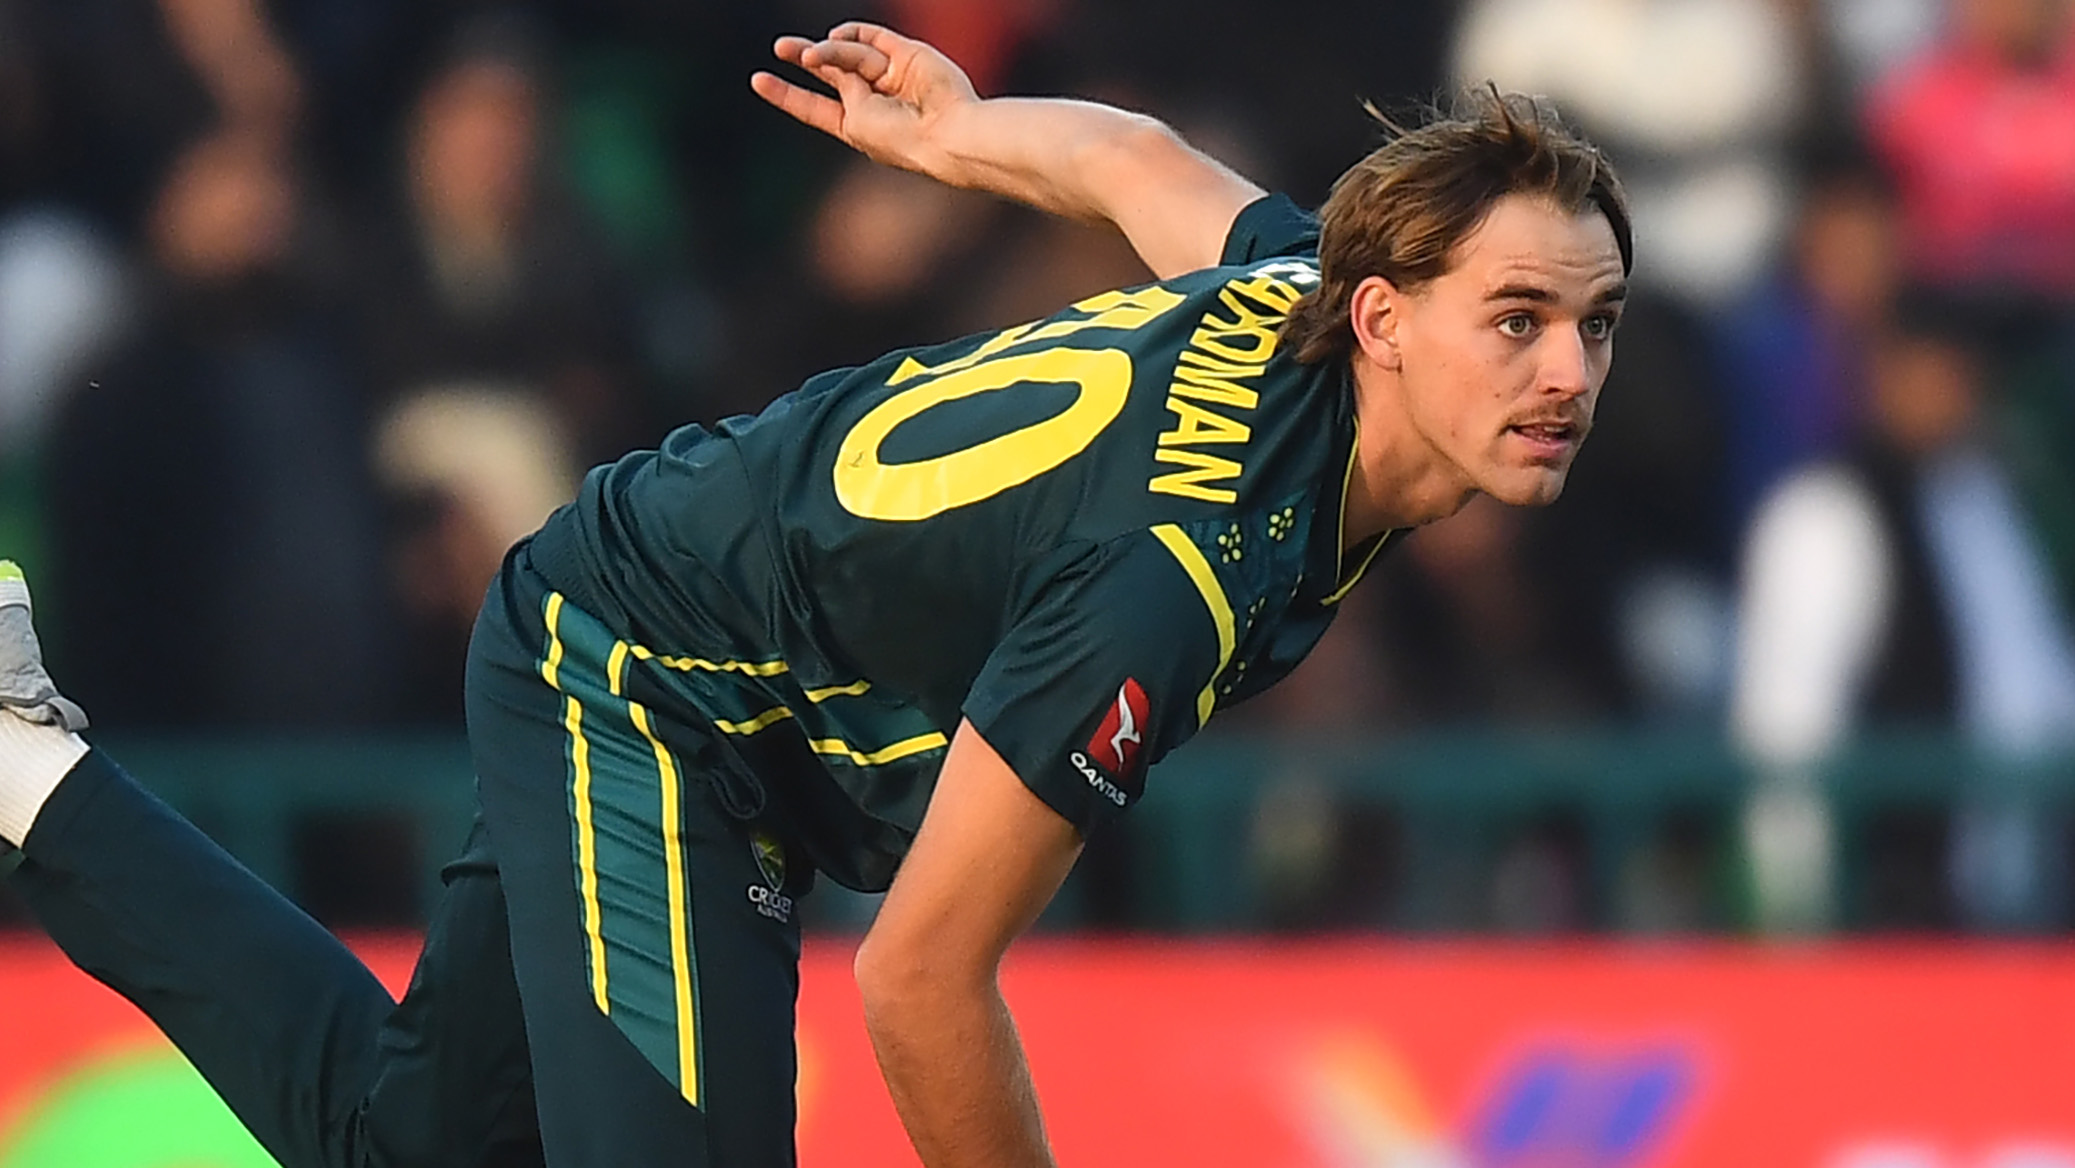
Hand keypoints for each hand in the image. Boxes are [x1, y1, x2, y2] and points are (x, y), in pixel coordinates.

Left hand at [751, 22, 979, 174]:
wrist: (945, 131)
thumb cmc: (898, 138)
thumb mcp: (856, 120)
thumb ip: (844, 86)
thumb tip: (839, 51)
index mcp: (856, 127)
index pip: (814, 108)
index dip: (787, 94)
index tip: (758, 79)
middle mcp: (873, 100)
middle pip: (830, 73)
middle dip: (805, 58)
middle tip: (779, 47)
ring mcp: (891, 76)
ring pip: (851, 55)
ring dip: (828, 54)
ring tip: (809, 57)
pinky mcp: (907, 55)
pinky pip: (873, 37)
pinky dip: (852, 34)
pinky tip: (836, 35)